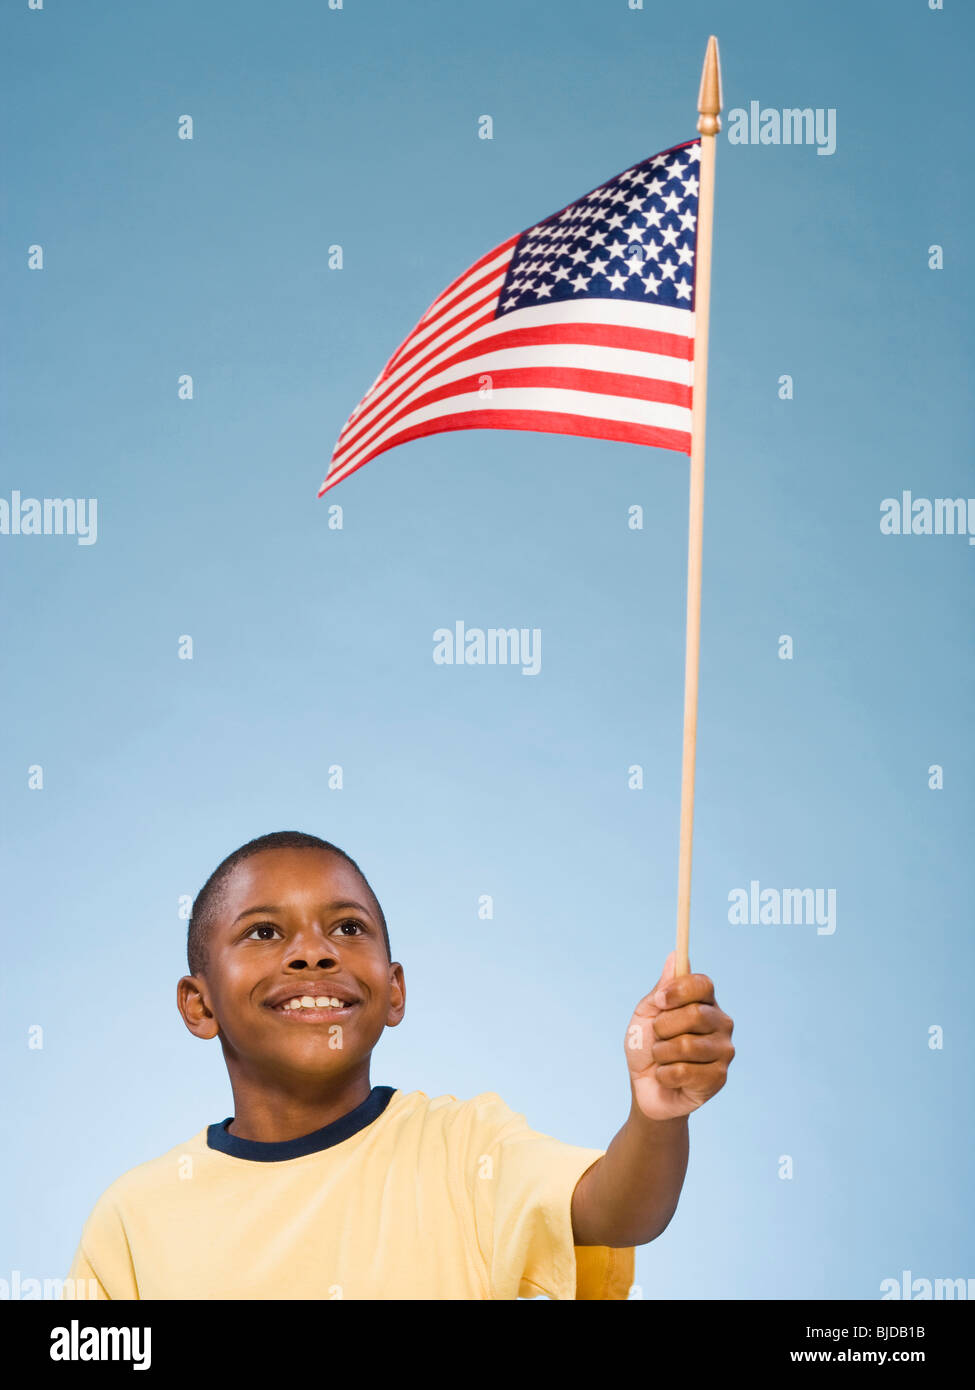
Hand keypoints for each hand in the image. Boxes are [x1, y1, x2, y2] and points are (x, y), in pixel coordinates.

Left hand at [624, 951, 734, 1120]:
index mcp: (705, 1003)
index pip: (703, 984)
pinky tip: (668, 1077)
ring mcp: (724, 1051)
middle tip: (657, 1038)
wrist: (644, 1088)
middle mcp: (721, 1024)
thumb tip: (675, 955)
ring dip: (661, 1053)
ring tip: (662, 1059)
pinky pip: (684, 1071)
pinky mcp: (719, 1078)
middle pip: (695, 1014)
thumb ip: (662, 988)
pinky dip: (665, 1074)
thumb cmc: (645, 1047)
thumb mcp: (646, 1014)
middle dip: (663, 1027)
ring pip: (687, 1045)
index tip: (660, 1001)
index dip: (678, 990)